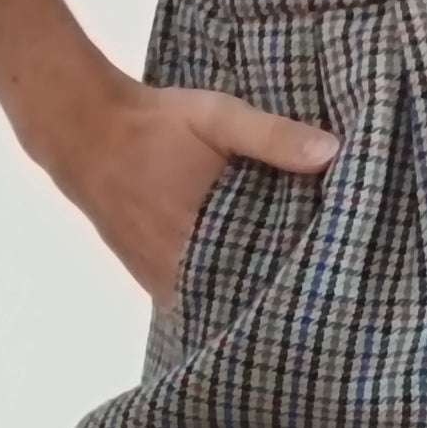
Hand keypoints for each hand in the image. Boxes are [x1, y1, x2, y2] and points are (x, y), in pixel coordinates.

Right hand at [32, 69, 340, 308]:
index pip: (266, 290)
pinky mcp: (157, 283)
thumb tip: (332, 152)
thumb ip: (273, 137)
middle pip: (247, 308)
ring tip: (304, 298)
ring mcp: (168, 287)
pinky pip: (202, 302)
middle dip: (284, 302)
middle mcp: (183, 279)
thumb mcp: (217, 118)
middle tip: (331, 299)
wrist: (86, 131)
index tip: (340, 291)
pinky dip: (228, 295)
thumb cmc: (155, 125)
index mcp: (202, 247)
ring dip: (255, 301)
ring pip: (223, 309)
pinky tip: (259, 286)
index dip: (303, 292)